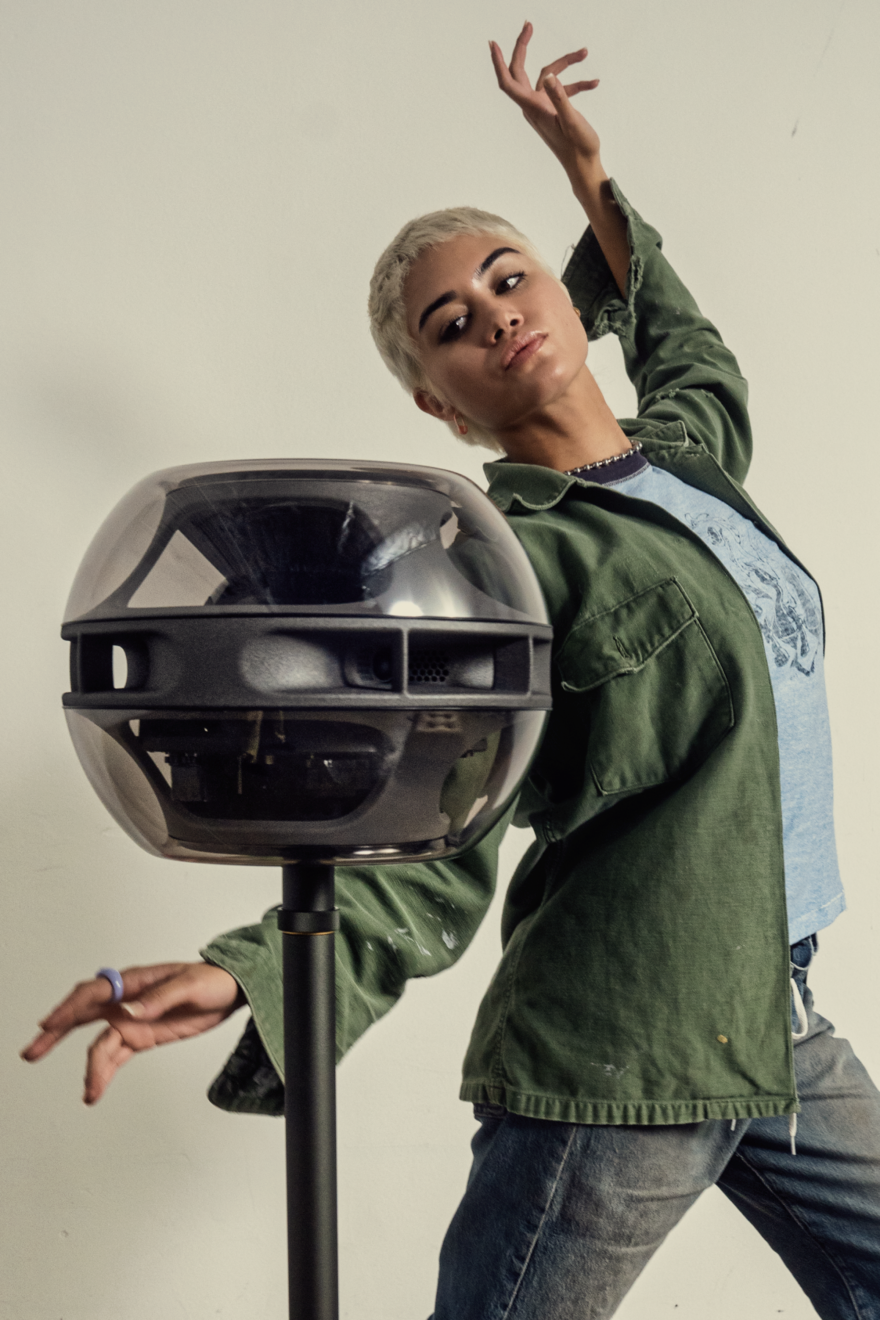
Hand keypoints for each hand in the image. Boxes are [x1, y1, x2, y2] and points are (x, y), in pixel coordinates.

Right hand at [20, 961, 242, 1103]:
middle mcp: (126, 1001)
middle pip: (82, 1015)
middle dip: (56, 1032)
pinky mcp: (142, 1038)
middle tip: (32, 1051)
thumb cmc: (210, 979)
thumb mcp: (189, 985)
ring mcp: (131, 1021)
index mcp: (134, 981)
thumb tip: (131, 1011)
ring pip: (99, 1044)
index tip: (51, 1024)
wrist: (231, 992)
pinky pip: (116, 1057)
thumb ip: (159, 999)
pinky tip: (94, 1091)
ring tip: (89, 1091)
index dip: (70, 1007)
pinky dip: (103, 1073)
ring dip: (89, 1067)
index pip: (94, 992)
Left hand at [489, 22, 602, 187]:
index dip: (499, 63)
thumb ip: (561, 98)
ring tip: (584, 52)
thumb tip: (550, 76)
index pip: (509, 83)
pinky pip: (562, 88)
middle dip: (523, 47)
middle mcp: (534, 106)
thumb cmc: (578, 148)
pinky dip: (577, 83)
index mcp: (534, 109)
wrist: (584, 166)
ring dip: (566, 63)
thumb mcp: (572, 121)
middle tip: (529, 24)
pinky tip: (594, 83)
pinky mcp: (554, 108)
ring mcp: (543, 107)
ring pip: (548, 75)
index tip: (493, 43)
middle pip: (521, 72)